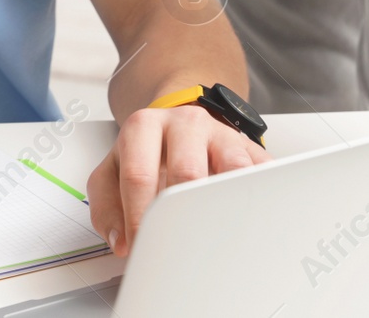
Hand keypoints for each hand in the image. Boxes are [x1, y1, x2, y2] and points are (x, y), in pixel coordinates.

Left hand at [86, 104, 269, 255]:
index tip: (142, 246)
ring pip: (233, 167)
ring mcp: (221, 133)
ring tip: (218, 231)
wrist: (177, 122)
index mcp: (144, 127)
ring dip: (226, 202)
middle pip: (187, 171)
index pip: (139, 175)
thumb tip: (121, 242)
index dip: (138, 217)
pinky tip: (252, 217)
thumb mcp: (111, 171)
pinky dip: (260, 196)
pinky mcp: (250, 147)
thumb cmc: (146, 153)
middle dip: (181, 214)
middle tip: (178, 246)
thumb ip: (105, 207)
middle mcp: (185, 124)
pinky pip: (263, 172)